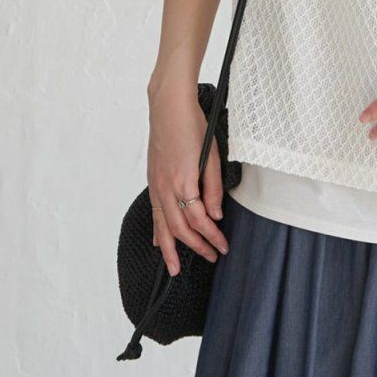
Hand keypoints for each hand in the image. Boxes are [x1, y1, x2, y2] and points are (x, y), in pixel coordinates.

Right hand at [145, 83, 231, 275]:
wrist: (168, 107)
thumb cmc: (192, 126)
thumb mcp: (211, 156)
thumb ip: (213, 189)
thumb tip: (216, 215)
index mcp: (184, 183)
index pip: (200, 221)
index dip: (212, 237)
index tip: (223, 246)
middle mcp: (166, 188)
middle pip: (180, 229)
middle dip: (196, 247)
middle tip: (211, 258)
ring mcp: (157, 186)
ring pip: (162, 226)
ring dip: (170, 250)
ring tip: (175, 269)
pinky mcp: (153, 181)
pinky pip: (154, 213)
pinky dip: (157, 231)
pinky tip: (159, 242)